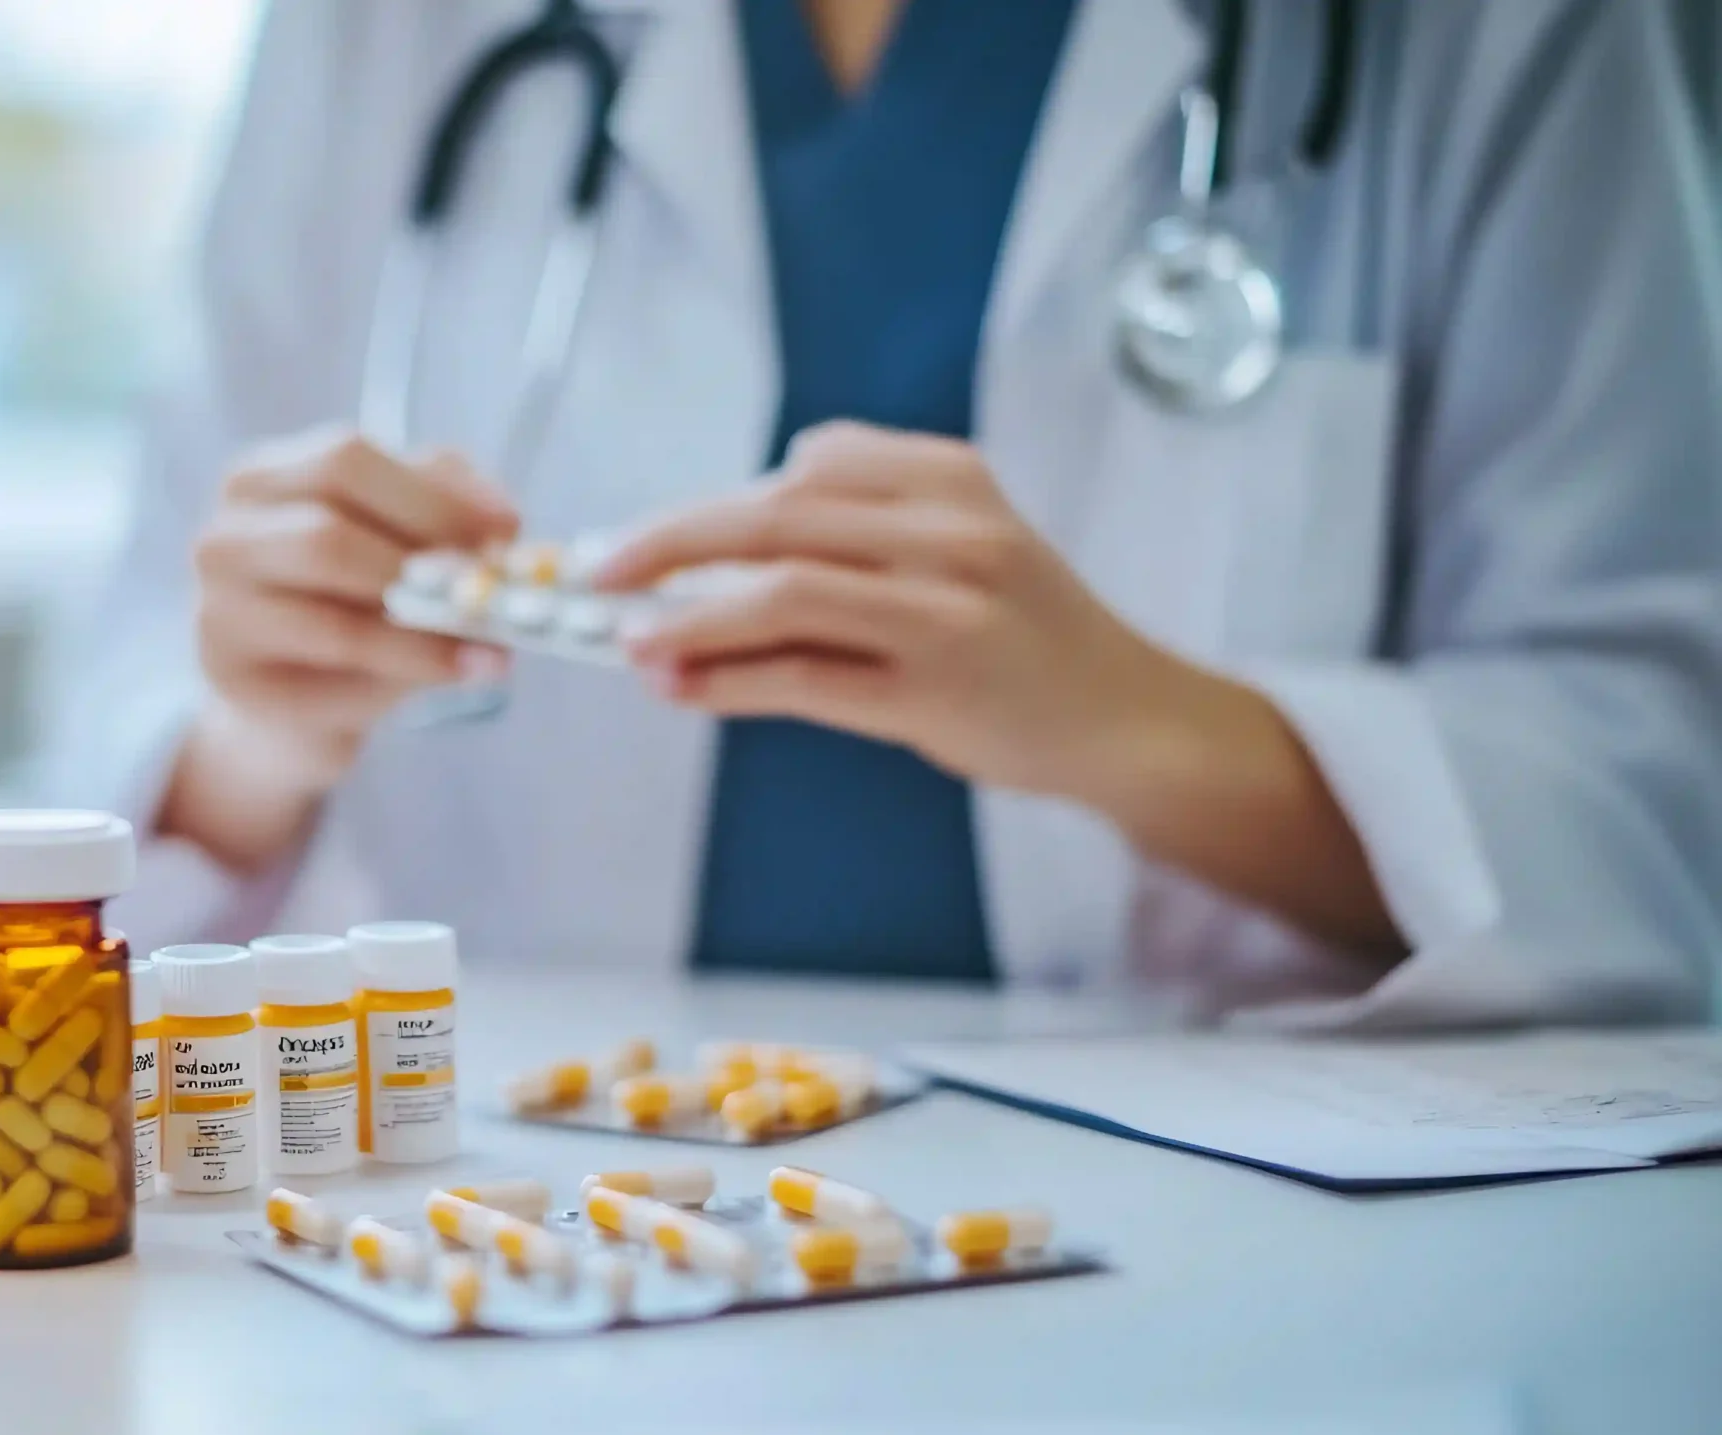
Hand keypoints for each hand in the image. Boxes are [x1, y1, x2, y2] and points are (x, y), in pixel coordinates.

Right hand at [166, 430, 516, 866]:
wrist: (292, 704)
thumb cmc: (349, 606)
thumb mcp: (396, 542)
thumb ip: (441, 510)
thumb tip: (500, 520)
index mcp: (266, 477)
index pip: (346, 460)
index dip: (434, 494)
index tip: (508, 527)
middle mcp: (226, 533)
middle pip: (328, 529)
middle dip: (426, 560)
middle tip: (495, 591)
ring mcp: (217, 606)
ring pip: (333, 612)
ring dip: (426, 629)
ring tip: (494, 644)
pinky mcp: (232, 675)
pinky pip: (331, 670)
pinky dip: (407, 667)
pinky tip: (458, 670)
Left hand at [598, 420, 1401, 954]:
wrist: (1126, 717)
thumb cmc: (1022, 635)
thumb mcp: (957, 548)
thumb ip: (850, 538)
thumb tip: (700, 567)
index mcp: (951, 478)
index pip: (810, 464)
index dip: (713, 502)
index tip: (646, 536)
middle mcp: (952, 532)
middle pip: (777, 515)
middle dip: (669, 542)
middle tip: (595, 571)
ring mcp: (947, 612)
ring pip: (783, 592)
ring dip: (688, 618)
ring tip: (627, 643)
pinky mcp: (936, 691)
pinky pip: (805, 677)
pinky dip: (729, 680)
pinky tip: (683, 688)